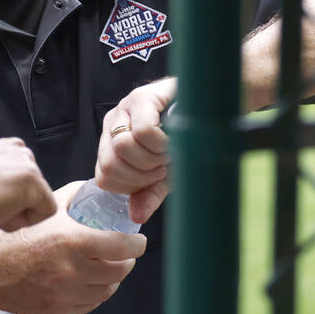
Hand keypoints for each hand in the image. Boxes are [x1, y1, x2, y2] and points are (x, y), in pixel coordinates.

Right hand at [0, 137, 55, 233]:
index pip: (14, 176)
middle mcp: (14, 148)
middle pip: (28, 188)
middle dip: (11, 203)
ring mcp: (26, 164)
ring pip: (36, 201)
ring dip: (16, 213)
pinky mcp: (34, 182)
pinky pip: (44, 211)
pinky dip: (24, 222)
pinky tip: (0, 216)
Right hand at [0, 181, 145, 313]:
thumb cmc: (14, 236)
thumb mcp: (44, 210)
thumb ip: (71, 197)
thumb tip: (92, 189)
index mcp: (73, 241)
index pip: (123, 247)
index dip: (136, 244)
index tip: (138, 242)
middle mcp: (72, 271)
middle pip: (120, 271)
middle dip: (126, 261)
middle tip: (123, 255)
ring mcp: (66, 295)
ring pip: (107, 291)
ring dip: (111, 279)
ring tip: (105, 269)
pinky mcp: (58, 312)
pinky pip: (89, 305)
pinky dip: (93, 294)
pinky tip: (87, 283)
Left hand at [95, 77, 174, 224]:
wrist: (209, 109)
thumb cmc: (185, 142)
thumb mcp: (166, 174)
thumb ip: (148, 195)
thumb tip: (136, 217)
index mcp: (111, 144)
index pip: (105, 177)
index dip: (132, 186)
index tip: (155, 179)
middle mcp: (113, 124)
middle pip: (111, 163)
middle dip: (143, 175)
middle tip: (164, 166)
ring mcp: (124, 108)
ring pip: (124, 147)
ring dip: (154, 158)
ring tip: (170, 151)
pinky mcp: (141, 96)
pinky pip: (144, 131)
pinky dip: (162, 143)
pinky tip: (174, 139)